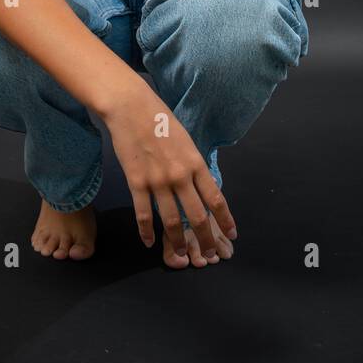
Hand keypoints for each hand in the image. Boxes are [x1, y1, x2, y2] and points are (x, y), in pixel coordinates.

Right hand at [103, 78, 237, 257]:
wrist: (131, 108)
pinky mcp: (136, 182)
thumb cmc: (160, 120)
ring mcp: (157, 180)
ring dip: (178, 241)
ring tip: (183, 254)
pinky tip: (150, 243)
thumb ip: (193, 165)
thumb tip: (200, 186)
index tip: (232, 234)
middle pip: (197, 215)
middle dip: (206, 238)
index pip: (216, 199)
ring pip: (172, 220)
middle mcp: (180, 175)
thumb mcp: (186, 140)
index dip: (225, 220)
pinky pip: (143, 214)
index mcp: (196, 163)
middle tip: (211, 254)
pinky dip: (146, 232)